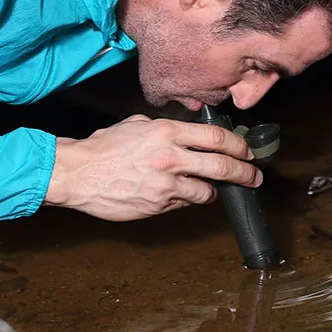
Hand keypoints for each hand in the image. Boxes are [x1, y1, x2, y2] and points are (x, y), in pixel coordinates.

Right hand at [44, 114, 260, 220]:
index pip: (217, 138)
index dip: (239, 146)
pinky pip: (184, 204)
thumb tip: (188, 134)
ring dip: (213, 191)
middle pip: (222, 166)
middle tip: (254, 177)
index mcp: (167, 132)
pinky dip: (187, 200)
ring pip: (207, 191)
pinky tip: (180, 195)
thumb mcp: (137, 125)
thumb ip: (166, 130)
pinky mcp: (158, 205)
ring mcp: (165, 185)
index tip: (247, 151)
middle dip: (245, 173)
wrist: (77, 173)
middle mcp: (171, 157)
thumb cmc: (104, 148)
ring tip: (212, 189)